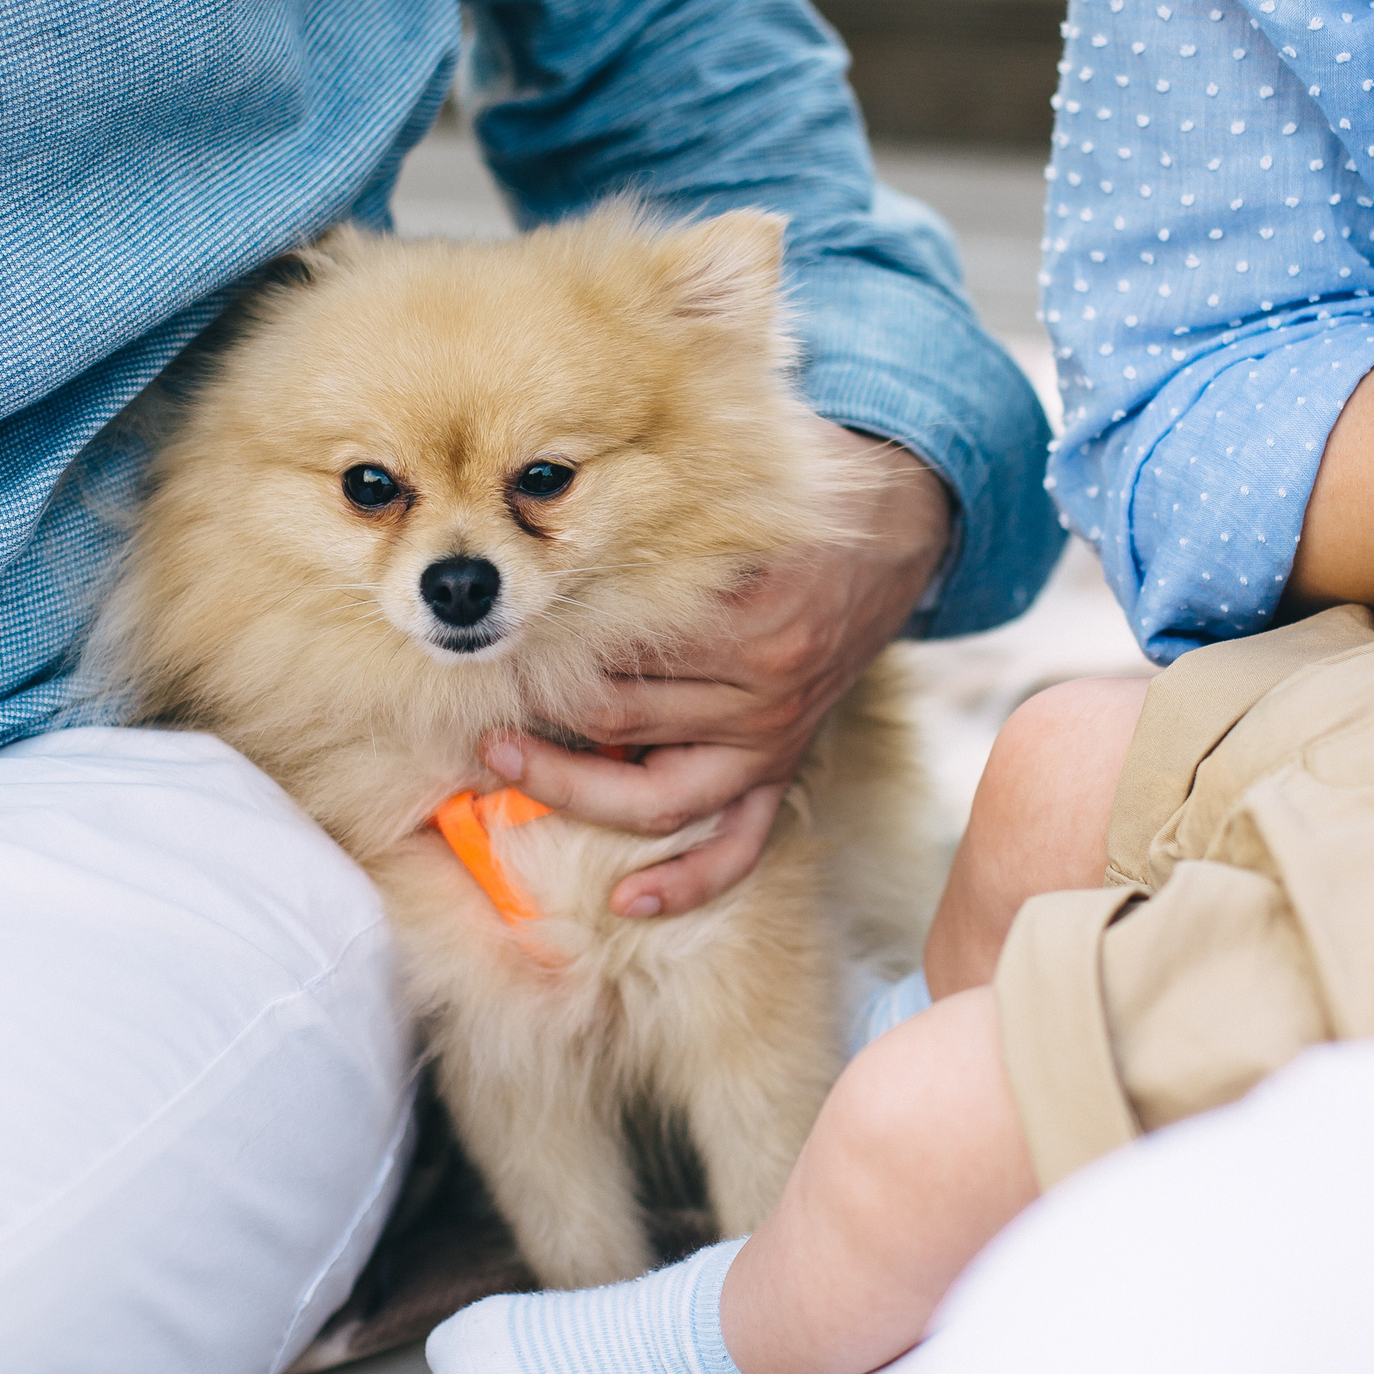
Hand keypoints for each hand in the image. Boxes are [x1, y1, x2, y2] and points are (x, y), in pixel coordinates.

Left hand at [481, 428, 951, 918]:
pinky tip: (629, 902)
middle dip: (539, 716)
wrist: (901, 530)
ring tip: (502, 771)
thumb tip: (564, 474)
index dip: (546, 649)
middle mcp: (762, 685)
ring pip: (660, 794)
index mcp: (746, 614)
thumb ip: (671, 487)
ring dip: (574, 791)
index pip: (621, 650)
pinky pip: (741, 843)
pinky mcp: (785, 764)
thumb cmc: (802, 493)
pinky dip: (689, 879)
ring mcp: (774, 735)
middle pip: (622, 718)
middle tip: (472, 707)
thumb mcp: (746, 471)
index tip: (492, 643)